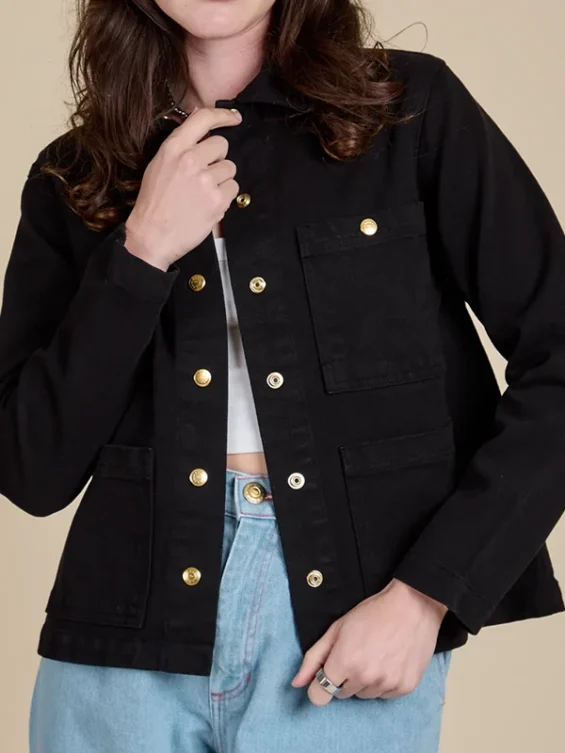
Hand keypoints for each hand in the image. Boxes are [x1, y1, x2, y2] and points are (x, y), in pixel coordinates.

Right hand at [124, 106, 242, 269]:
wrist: (152, 236)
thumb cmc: (154, 203)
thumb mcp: (159, 165)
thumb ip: (181, 146)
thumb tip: (201, 125)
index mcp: (173, 149)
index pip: (203, 119)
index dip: (223, 116)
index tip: (234, 118)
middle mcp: (190, 160)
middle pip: (222, 146)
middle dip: (217, 159)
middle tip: (204, 175)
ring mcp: (205, 181)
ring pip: (230, 168)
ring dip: (221, 180)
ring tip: (203, 193)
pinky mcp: (217, 200)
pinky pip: (233, 188)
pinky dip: (225, 197)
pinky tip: (209, 204)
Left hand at [290, 578, 447, 705]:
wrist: (412, 606)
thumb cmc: (372, 613)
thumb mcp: (337, 629)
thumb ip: (313, 658)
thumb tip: (296, 683)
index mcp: (344, 662)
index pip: (319, 696)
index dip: (319, 684)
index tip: (327, 672)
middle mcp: (365, 678)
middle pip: (342, 694)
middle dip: (344, 677)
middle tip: (356, 653)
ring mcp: (387, 684)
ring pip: (364, 695)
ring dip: (364, 681)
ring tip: (374, 655)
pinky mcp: (405, 687)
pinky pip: (384, 695)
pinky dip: (383, 683)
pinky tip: (388, 661)